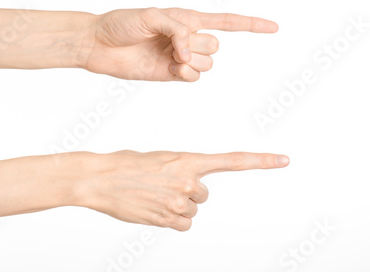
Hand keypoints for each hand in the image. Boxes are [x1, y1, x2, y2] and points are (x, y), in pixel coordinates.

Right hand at [76, 150, 288, 230]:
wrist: (100, 178)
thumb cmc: (126, 164)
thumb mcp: (159, 159)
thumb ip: (180, 170)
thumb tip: (190, 187)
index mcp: (186, 160)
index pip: (231, 160)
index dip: (260, 161)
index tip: (283, 160)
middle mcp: (187, 181)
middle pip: (203, 195)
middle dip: (187, 193)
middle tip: (163, 186)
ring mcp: (177, 202)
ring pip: (191, 212)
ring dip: (176, 207)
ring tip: (153, 197)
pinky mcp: (166, 219)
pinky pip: (182, 225)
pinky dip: (172, 221)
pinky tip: (154, 210)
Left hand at [82, 8, 277, 80]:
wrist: (99, 44)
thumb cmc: (121, 23)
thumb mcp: (151, 15)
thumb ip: (177, 30)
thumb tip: (190, 53)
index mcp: (186, 19)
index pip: (225, 22)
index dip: (250, 25)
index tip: (274, 28)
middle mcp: (186, 39)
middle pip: (215, 47)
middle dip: (200, 46)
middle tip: (175, 45)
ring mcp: (179, 57)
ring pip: (207, 64)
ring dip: (194, 62)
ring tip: (172, 58)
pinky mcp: (169, 73)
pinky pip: (193, 77)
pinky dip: (187, 73)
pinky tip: (172, 68)